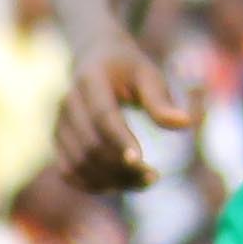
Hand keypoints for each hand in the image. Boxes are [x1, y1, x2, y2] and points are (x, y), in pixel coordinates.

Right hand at [52, 37, 191, 195]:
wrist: (92, 59)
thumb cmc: (128, 69)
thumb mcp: (148, 74)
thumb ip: (162, 100)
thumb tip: (185, 124)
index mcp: (90, 79)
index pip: (102, 116)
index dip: (120, 140)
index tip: (141, 161)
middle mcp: (68, 102)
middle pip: (90, 144)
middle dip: (121, 167)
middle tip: (154, 177)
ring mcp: (59, 122)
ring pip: (78, 163)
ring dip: (110, 180)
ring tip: (144, 181)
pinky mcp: (57, 138)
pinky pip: (68, 171)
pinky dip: (92, 184)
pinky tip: (120, 185)